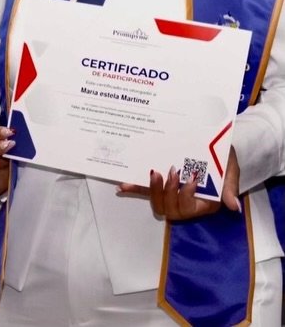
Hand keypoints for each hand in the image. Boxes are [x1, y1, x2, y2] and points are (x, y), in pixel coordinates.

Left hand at [117, 148, 240, 219]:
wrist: (213, 145)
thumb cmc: (223, 159)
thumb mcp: (230, 169)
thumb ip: (229, 186)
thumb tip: (234, 206)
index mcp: (203, 203)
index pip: (189, 208)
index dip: (186, 196)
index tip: (190, 178)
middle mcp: (186, 203)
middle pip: (170, 210)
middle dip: (167, 192)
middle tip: (170, 172)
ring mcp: (171, 195)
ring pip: (158, 204)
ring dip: (152, 191)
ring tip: (154, 172)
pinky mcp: (159, 185)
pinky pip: (145, 192)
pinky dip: (134, 190)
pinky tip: (122, 186)